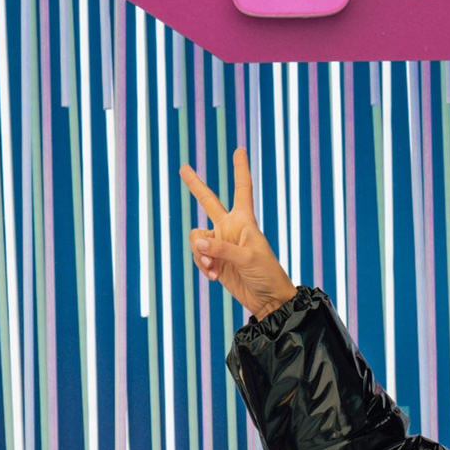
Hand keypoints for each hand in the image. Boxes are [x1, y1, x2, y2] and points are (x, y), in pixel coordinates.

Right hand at [182, 146, 299, 319]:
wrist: (267, 300)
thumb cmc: (266, 273)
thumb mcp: (248, 258)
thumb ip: (221, 249)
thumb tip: (198, 243)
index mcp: (244, 220)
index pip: (242, 189)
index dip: (240, 170)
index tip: (239, 150)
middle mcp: (230, 228)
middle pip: (208, 201)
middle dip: (195, 185)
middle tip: (183, 167)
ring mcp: (220, 244)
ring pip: (197, 238)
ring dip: (200, 253)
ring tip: (213, 268)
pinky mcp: (214, 261)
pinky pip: (198, 257)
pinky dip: (203, 266)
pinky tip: (214, 276)